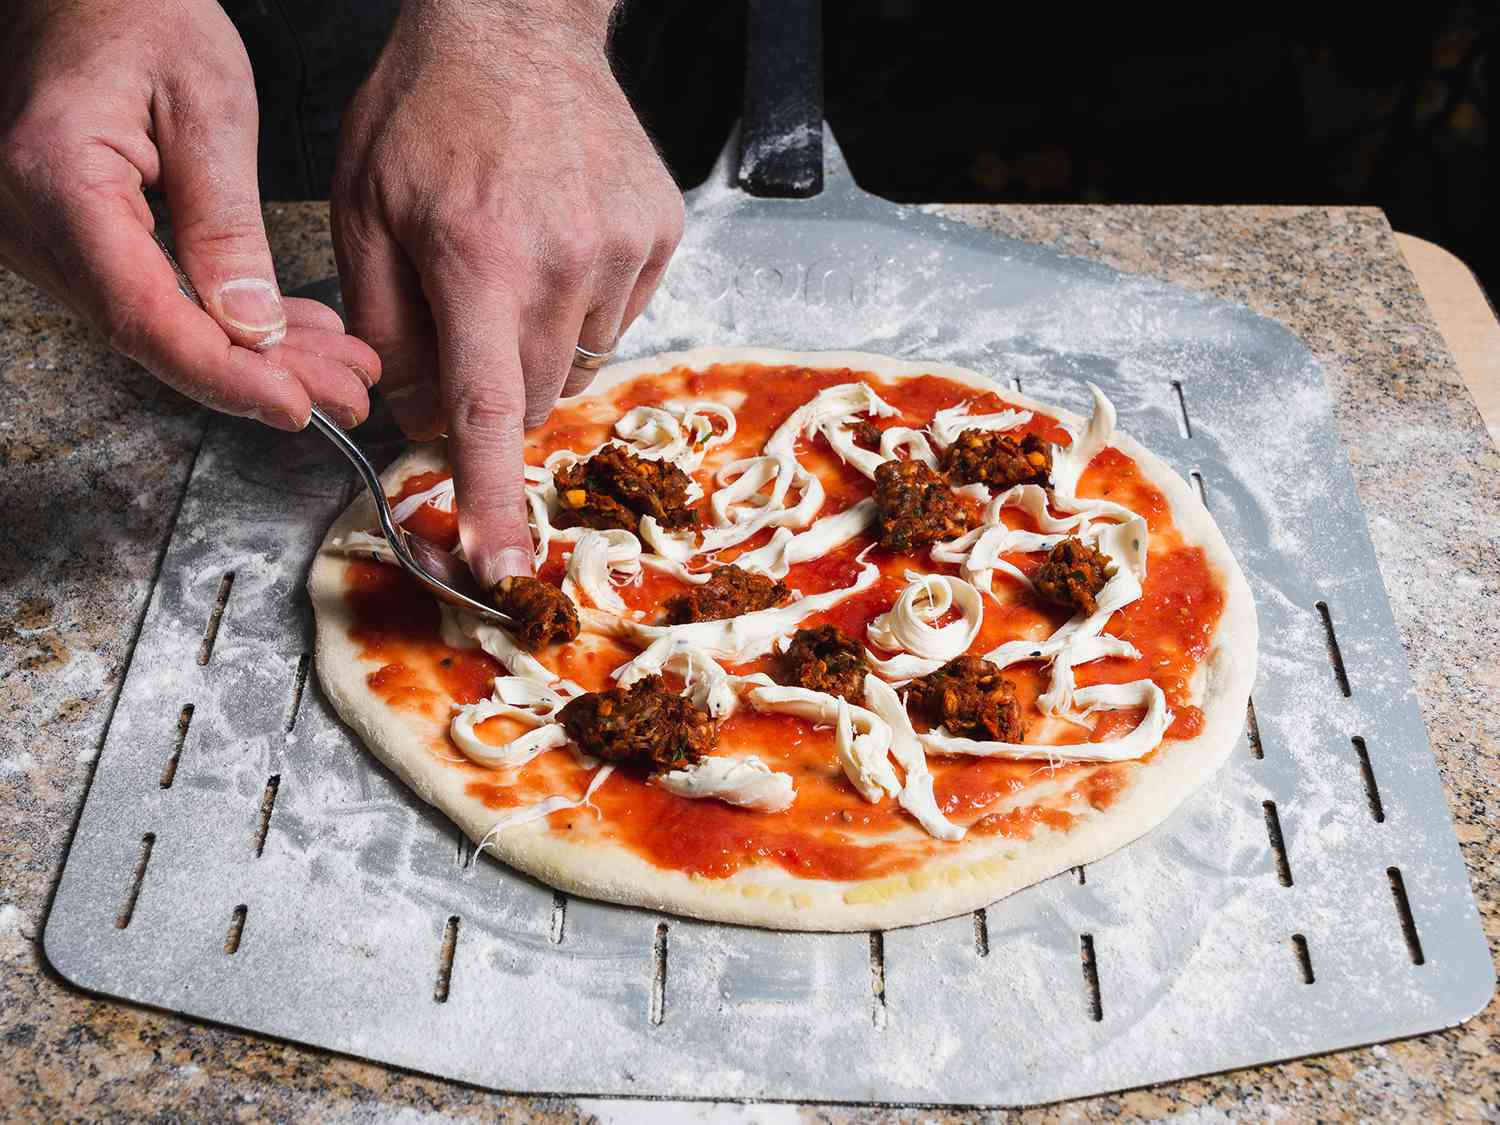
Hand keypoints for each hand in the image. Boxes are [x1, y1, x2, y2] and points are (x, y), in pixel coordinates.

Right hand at [0, 0, 378, 430]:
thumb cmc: (135, 12)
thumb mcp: (207, 105)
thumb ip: (226, 224)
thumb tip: (252, 330)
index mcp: (56, 181)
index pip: (146, 318)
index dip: (227, 377)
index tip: (299, 406)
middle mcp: (28, 222)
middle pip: (153, 338)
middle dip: (261, 378)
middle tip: (349, 394)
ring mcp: (37, 237)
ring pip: (154, 330)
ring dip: (252, 358)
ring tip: (339, 367)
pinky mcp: (62, 241)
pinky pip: (145, 302)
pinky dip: (220, 323)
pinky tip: (289, 336)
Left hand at [331, 0, 683, 586]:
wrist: (517, 22)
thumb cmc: (427, 109)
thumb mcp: (363, 208)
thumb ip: (382, 325)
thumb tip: (411, 417)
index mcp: (478, 255)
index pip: (489, 409)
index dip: (491, 498)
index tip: (503, 567)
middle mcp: (564, 259)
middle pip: (533, 397)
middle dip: (493, 390)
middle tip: (464, 324)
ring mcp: (624, 247)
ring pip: (577, 362)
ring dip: (538, 346)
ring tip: (515, 262)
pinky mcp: (660, 233)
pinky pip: (618, 317)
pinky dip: (581, 305)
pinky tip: (557, 242)